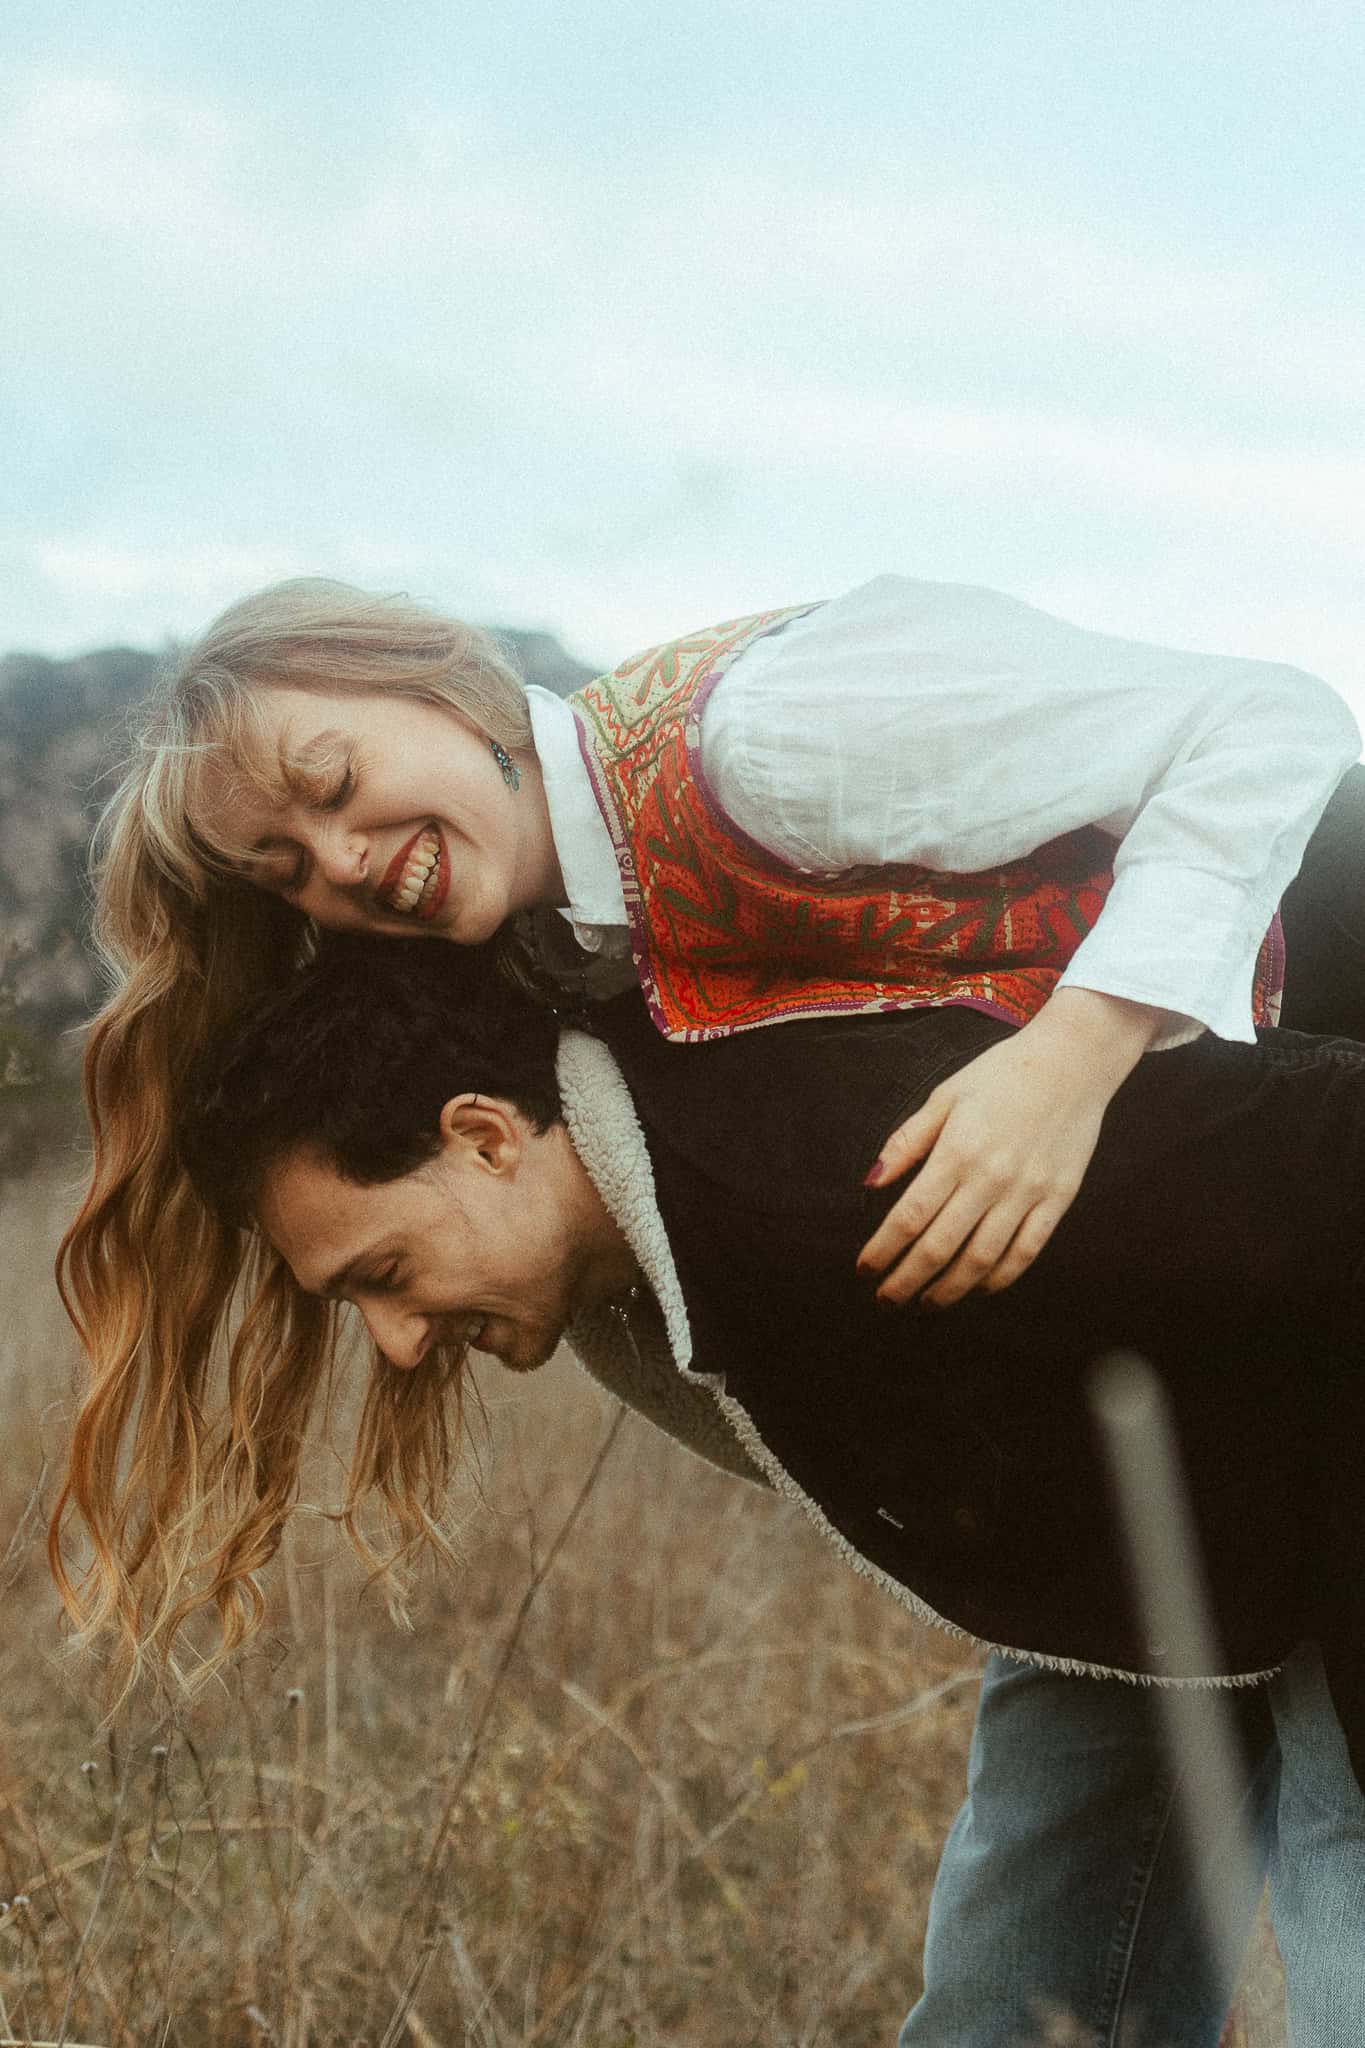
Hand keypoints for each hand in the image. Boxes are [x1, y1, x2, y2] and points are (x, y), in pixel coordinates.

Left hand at [856, 990, 1165, 1307]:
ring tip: (927, 1302)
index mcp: (957, 1151)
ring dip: (949, 1289)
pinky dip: (1000, 1277)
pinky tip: (979, 1287)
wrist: (1073, 1060)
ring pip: (982, 1259)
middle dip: (906, 1279)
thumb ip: (907, 1141)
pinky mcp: (1058, 1198)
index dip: (884, 1249)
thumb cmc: (1001, 1074)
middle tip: (886, 1299)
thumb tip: (870, 1182)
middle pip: (940, 1246)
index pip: (909, 1216)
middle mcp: (991, 1178)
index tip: (865, 1269)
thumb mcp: (945, 1096)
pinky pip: (1026, 1251)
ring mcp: (1028, 1192)